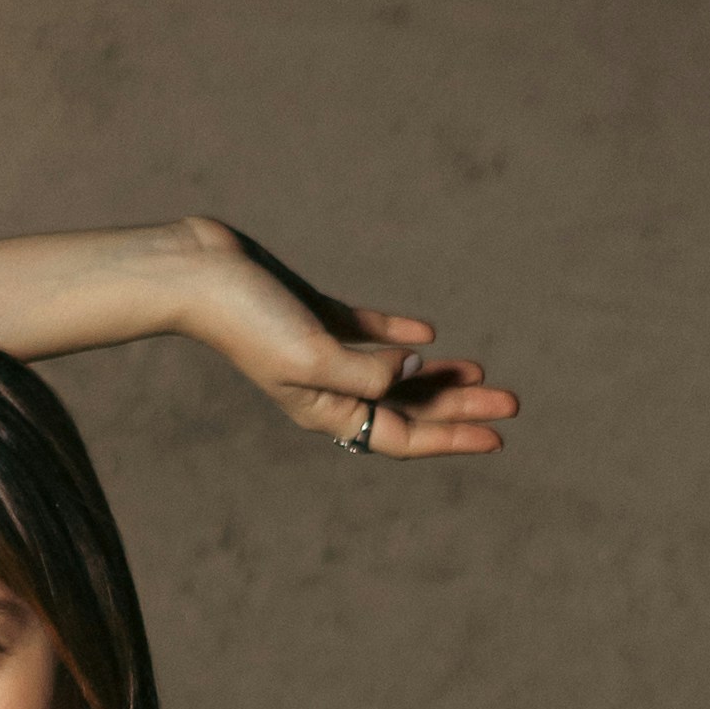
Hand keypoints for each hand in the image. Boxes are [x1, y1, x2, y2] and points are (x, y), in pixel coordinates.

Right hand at [184, 218, 520, 459]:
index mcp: (327, 409)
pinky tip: (429, 336)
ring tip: (480, 372)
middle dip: (459, 407)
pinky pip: (370, 333)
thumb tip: (409, 375)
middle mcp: (328, 388)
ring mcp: (323, 351)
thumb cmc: (247, 318)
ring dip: (437, 377)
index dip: (453, 437)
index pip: (402, 436)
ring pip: (395, 375)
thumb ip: (365, 372)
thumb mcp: (314, 354)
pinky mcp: (315, 315)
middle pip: (408, 409)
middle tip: (511, 400)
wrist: (198, 271)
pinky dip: (400, 336)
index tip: (499, 434)